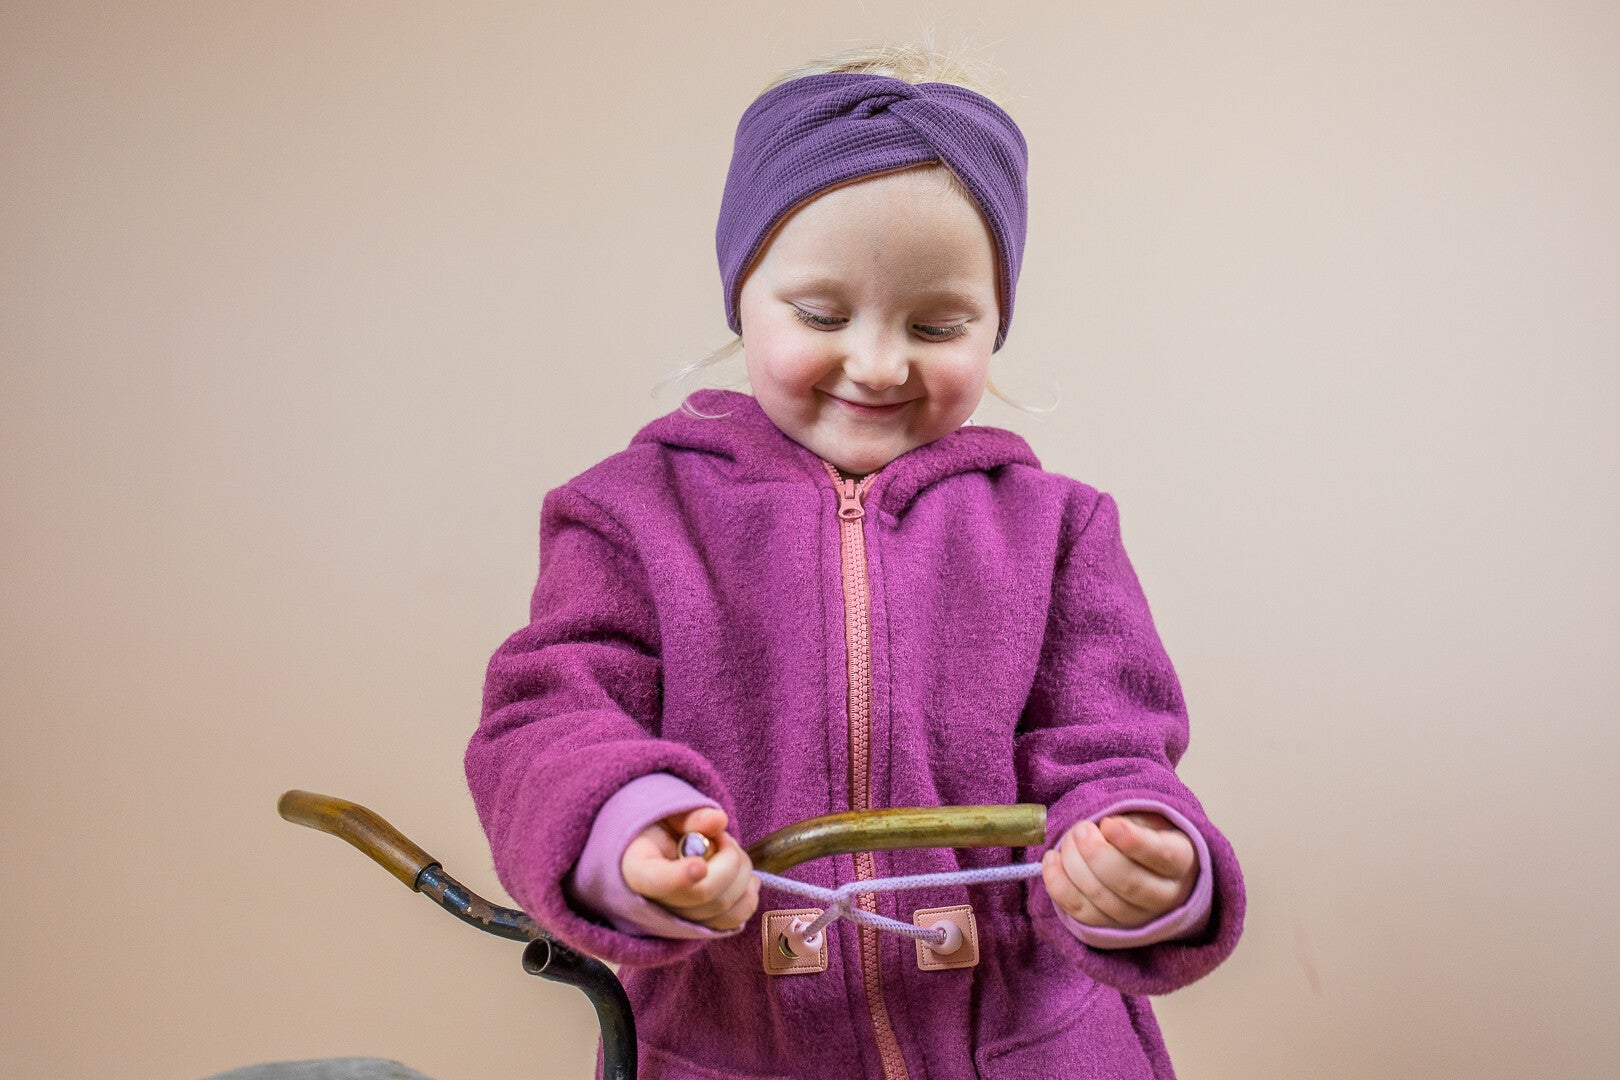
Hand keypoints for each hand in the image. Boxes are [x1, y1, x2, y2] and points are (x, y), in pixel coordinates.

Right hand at [620, 806, 759, 930]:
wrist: (656, 854)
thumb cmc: (659, 831)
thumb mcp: (666, 815)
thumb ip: (690, 817)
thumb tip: (718, 820)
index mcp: (637, 869)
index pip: (655, 881)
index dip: (679, 879)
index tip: (700, 866)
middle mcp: (654, 904)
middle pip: (701, 894)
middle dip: (727, 861)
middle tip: (724, 838)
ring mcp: (678, 921)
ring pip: (721, 908)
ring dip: (741, 875)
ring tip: (731, 851)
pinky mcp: (701, 929)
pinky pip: (731, 922)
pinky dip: (748, 900)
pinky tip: (748, 880)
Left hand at [1041, 812, 1196, 928]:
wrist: (1153, 871)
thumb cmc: (1147, 834)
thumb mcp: (1150, 818)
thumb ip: (1132, 820)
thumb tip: (1105, 827)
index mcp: (1182, 861)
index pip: (1161, 855)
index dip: (1132, 840)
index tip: (1108, 823)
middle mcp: (1166, 896)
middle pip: (1128, 882)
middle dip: (1095, 853)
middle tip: (1081, 828)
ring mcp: (1138, 918)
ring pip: (1102, 899)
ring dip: (1074, 865)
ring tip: (1068, 840)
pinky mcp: (1109, 927)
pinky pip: (1080, 912)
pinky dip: (1058, 885)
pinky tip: (1051, 859)